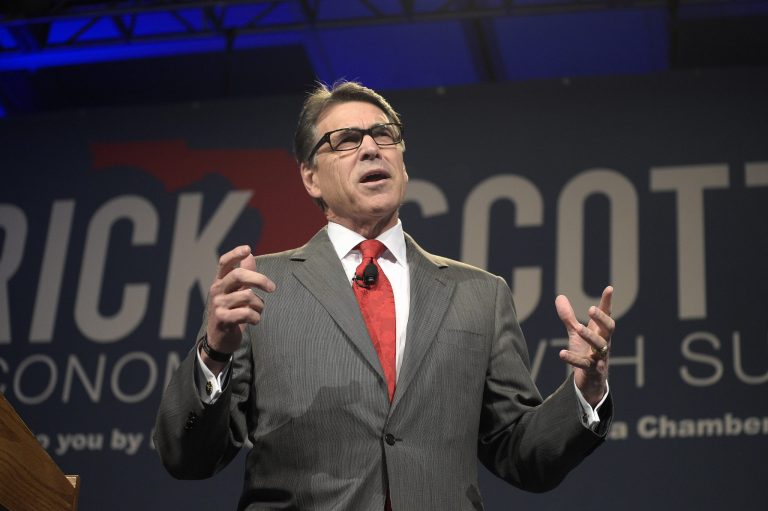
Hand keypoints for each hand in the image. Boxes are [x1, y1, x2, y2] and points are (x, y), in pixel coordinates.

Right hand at [203, 245, 275, 369]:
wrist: (219, 340)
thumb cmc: (231, 312)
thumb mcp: (236, 292)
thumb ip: (244, 274)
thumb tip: (250, 255)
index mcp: (220, 281)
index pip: (224, 262)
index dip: (235, 254)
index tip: (248, 249)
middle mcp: (216, 290)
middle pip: (239, 275)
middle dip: (259, 279)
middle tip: (272, 288)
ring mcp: (218, 304)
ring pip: (247, 296)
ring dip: (260, 305)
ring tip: (258, 311)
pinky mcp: (222, 319)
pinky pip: (246, 313)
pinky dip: (256, 317)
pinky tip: (254, 321)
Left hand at [555, 286, 613, 406]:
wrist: (591, 383)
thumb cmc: (586, 354)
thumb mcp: (576, 334)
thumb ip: (569, 317)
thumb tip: (559, 296)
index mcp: (600, 333)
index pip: (606, 315)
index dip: (607, 303)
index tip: (609, 288)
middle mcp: (604, 343)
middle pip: (608, 329)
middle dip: (601, 319)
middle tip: (590, 309)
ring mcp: (600, 357)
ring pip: (600, 346)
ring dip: (589, 336)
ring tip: (577, 328)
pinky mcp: (593, 371)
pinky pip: (584, 364)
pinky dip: (573, 359)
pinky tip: (561, 354)